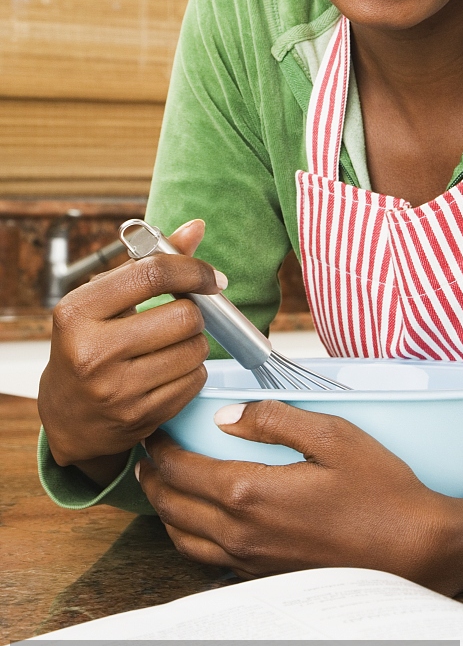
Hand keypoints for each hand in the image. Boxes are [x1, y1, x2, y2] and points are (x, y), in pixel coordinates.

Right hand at [38, 220, 222, 486]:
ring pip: (195, 350)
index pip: (152, 274)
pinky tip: (169, 371)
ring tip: (172, 345)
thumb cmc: (90, 343)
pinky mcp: (139, 418)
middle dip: (194, 313)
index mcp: (78, 312)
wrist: (69, 416)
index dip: (193, 270)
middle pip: (184, 316)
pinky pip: (195, 381)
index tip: (211, 277)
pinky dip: (192, 372)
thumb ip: (150, 263)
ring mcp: (116, 390)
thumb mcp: (105, 300)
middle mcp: (93, 352)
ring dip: (195, 343)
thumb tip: (196, 227)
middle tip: (183, 316)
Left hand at [137, 401, 462, 595]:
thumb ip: (275, 420)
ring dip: (165, 510)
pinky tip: (200, 518)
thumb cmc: (380, 490)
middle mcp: (242, 533)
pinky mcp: (265, 574)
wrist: (413, 548)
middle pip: (174, 506)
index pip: (183, 470)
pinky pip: (208, 558)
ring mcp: (252, 560)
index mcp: (252, 493)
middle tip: (149, 452)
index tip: (155, 429)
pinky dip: (189, 535)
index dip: (161, 448)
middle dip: (154, 477)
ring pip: (184, 538)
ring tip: (163, 484)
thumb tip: (228, 416)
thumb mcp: (333, 435)